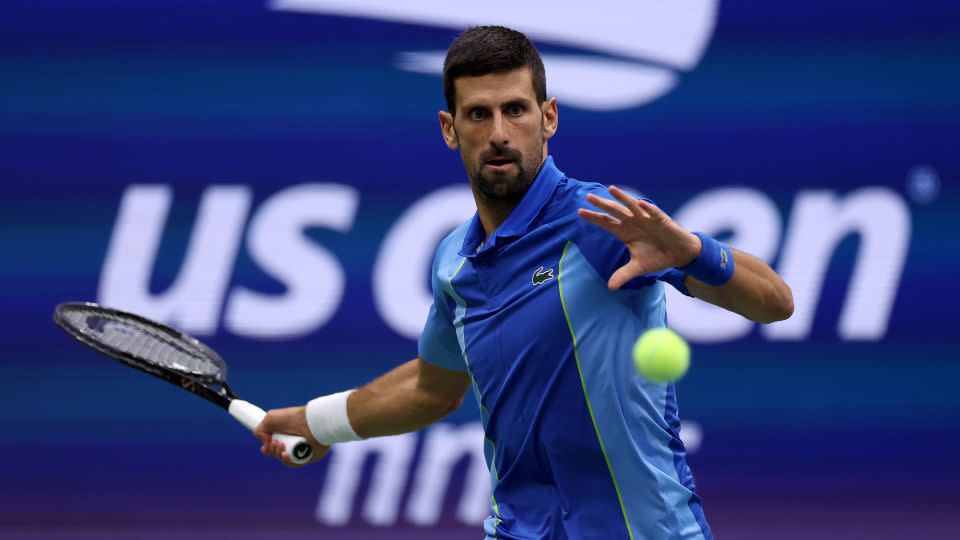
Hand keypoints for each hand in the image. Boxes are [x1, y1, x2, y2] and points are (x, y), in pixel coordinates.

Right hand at [254, 405, 329, 467]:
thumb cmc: (293, 418)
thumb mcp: (270, 418)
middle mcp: (292, 442)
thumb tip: (265, 443)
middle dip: (271, 450)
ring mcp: (299, 450)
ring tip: (281, 444)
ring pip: (283, 458)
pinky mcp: (307, 457)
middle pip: (276, 453)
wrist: (311, 422)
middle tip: (274, 442)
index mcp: (284, 433)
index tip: (265, 446)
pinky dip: (287, 460)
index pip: (272, 445)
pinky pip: (293, 463)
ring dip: (278, 453)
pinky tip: (285, 454)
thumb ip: (260, 429)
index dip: (267, 448)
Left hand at [578, 186, 700, 289]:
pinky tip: (640, 203)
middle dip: (602, 204)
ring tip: (611, 189)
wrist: (680, 254)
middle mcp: (634, 222)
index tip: (579, 212)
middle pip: (615, 211)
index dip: (594, 217)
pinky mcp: (661, 220)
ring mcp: (647, 219)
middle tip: (589, 197)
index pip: (606, 222)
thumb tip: (610, 287)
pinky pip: (653, 213)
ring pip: (632, 206)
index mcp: (626, 231)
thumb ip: (624, 274)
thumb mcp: (638, 268)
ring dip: (622, 197)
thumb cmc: (657, 256)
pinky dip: (647, 209)